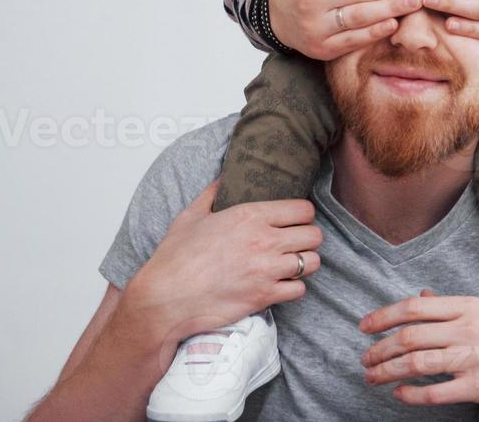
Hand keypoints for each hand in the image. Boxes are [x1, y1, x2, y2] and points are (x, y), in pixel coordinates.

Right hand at [123, 181, 322, 363]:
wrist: (164, 298)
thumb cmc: (174, 258)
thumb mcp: (190, 216)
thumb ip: (211, 194)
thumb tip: (221, 178)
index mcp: (250, 216)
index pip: (303, 210)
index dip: (302, 216)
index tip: (295, 222)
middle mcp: (264, 240)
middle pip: (314, 235)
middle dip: (307, 239)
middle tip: (295, 244)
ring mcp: (267, 270)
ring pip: (311, 262)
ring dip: (304, 263)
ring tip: (291, 264)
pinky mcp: (264, 296)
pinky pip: (299, 289)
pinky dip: (293, 288)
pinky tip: (280, 285)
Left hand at [360, 291, 478, 414]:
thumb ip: (453, 307)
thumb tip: (422, 297)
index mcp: (469, 306)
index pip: (415, 308)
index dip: (383, 317)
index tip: (364, 326)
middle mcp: (468, 329)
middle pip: (409, 336)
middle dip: (380, 348)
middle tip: (365, 358)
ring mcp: (473, 358)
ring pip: (416, 362)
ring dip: (387, 370)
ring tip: (373, 377)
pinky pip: (435, 391)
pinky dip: (412, 394)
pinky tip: (400, 394)